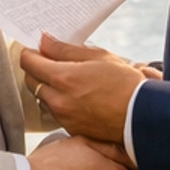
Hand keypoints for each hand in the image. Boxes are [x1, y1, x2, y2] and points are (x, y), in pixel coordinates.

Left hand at [21, 36, 148, 142]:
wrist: (141, 116)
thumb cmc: (124, 84)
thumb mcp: (98, 57)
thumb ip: (65, 49)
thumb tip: (44, 41)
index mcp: (63, 78)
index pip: (28, 61)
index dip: (29, 51)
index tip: (36, 47)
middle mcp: (58, 99)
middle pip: (30, 80)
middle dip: (36, 68)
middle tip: (50, 59)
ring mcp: (63, 116)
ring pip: (42, 96)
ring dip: (46, 85)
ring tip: (67, 77)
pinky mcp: (70, 128)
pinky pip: (55, 110)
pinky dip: (58, 100)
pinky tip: (76, 95)